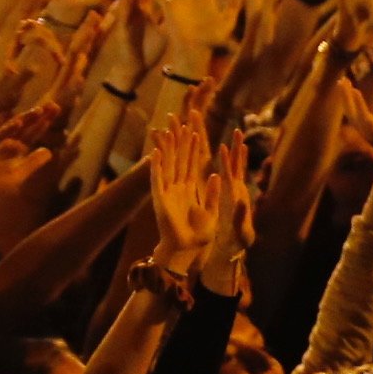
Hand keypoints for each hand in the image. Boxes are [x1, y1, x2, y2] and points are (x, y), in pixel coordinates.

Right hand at [142, 113, 220, 272]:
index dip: (194, 149)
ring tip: (167, 131)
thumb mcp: (211, 211)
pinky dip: (157, 166)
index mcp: (191, 189)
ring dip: (167, 149)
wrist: (187, 250)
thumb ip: (213, 194)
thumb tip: (216, 175)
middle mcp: (178, 188)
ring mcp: (168, 192)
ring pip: (168, 165)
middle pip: (179, 160)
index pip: (193, 164)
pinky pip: (158, 180)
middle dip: (180, 143)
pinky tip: (156, 152)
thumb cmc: (199, 234)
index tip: (195, 132)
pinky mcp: (161, 200)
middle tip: (180, 123)